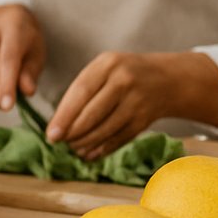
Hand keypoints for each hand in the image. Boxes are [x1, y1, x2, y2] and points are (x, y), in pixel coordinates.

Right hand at [0, 3, 43, 111]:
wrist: (5, 17)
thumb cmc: (25, 39)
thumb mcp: (37, 53)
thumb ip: (31, 72)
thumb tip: (26, 92)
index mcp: (12, 26)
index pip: (7, 58)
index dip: (6, 84)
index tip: (7, 106)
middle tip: (3, 108)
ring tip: (0, 98)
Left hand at [46, 51, 217, 158]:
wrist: (166, 79)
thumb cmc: (121, 74)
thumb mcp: (103, 69)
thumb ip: (82, 90)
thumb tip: (59, 124)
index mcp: (107, 64)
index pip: (80, 91)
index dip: (64, 116)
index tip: (51, 134)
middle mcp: (124, 81)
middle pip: (93, 113)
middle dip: (73, 132)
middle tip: (58, 142)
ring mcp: (137, 101)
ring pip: (106, 128)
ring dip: (86, 143)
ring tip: (72, 148)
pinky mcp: (145, 119)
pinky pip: (120, 138)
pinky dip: (103, 148)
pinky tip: (90, 154)